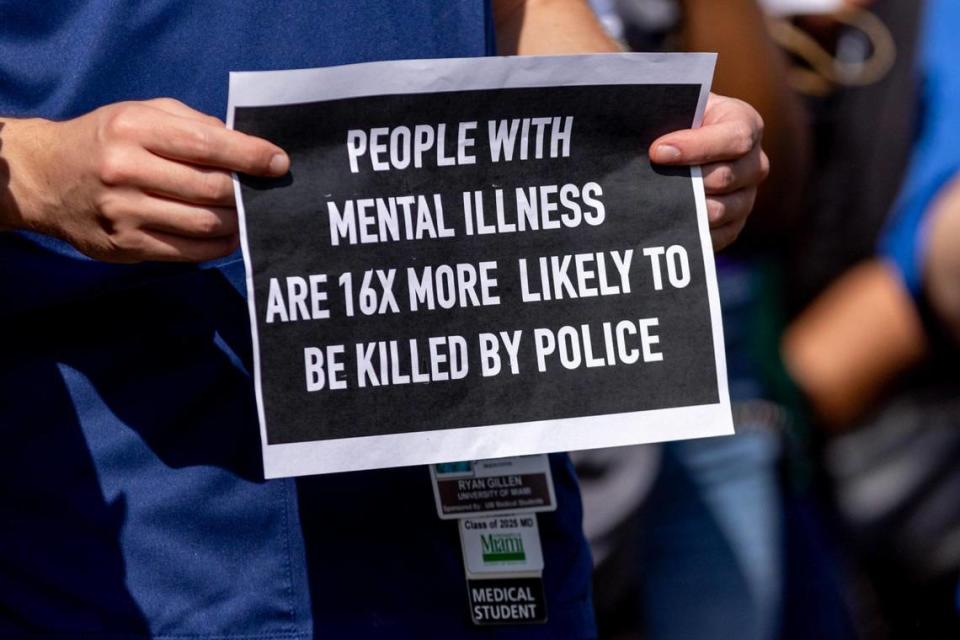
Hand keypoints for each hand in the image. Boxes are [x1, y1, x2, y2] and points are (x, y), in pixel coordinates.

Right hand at [1, 98, 287, 262]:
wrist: (45, 178)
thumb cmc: (107, 140)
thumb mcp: (142, 114)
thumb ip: (192, 124)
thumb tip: (245, 146)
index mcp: (134, 130)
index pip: (206, 145)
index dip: (250, 156)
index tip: (280, 163)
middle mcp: (126, 170)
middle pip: (210, 189)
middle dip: (247, 192)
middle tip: (266, 193)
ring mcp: (125, 212)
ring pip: (204, 223)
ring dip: (237, 221)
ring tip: (250, 215)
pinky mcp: (126, 246)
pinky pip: (188, 252)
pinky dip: (218, 245)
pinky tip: (229, 235)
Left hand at [649, 93, 768, 249]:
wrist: (683, 145)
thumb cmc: (679, 121)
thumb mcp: (679, 108)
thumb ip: (669, 114)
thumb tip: (650, 140)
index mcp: (746, 125)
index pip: (734, 138)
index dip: (694, 146)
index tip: (657, 151)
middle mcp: (754, 163)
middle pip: (724, 178)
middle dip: (684, 180)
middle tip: (650, 180)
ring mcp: (746, 197)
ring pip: (719, 210)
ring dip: (684, 207)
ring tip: (654, 202)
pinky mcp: (734, 224)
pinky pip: (717, 236)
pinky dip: (690, 231)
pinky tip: (665, 221)